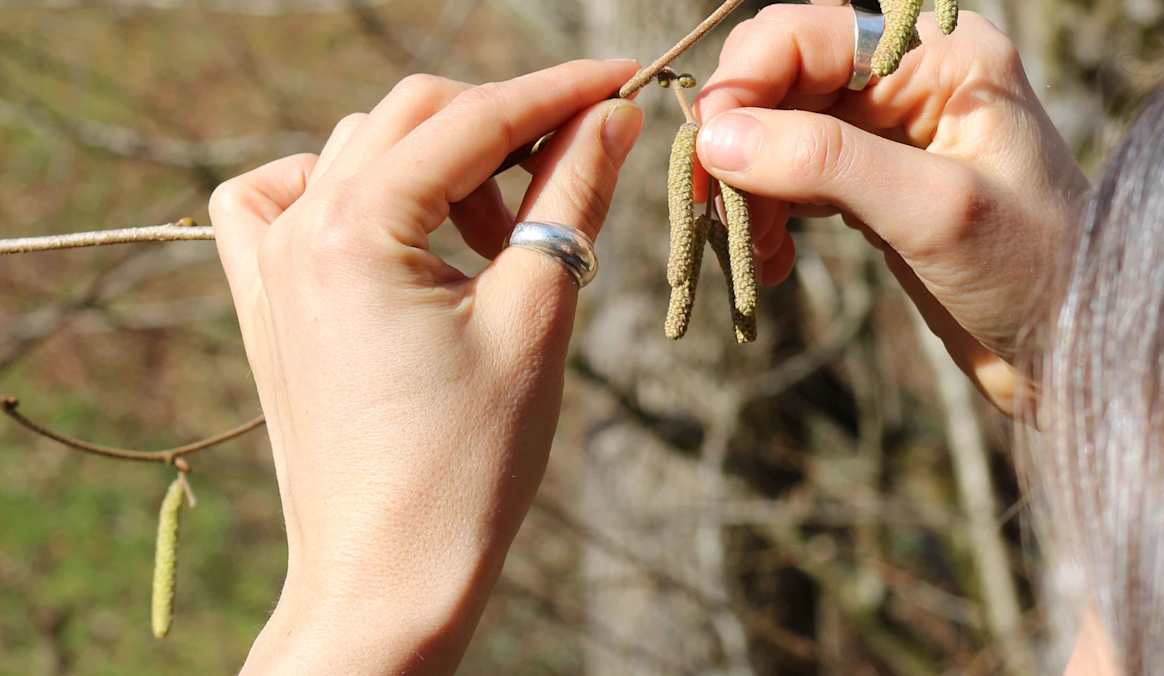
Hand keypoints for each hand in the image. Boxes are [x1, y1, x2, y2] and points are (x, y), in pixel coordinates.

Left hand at [209, 59, 642, 673]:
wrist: (389, 578)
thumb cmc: (469, 464)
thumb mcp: (535, 316)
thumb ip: (568, 198)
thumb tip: (607, 117)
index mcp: (355, 229)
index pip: (475, 119)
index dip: (559, 91)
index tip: (622, 79)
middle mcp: (296, 229)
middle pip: (413, 115)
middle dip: (504, 123)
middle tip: (576, 165)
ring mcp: (270, 265)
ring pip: (358, 149)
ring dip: (441, 163)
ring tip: (497, 238)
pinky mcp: (266, 303)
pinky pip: (277, 200)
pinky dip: (340, 186)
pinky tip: (392, 225)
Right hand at [694, 5, 1089, 413]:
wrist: (1069, 347)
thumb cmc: (1033, 271)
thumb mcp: (932, 210)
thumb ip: (824, 162)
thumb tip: (716, 139)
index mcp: (939, 55)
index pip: (808, 33)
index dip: (746, 82)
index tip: (707, 150)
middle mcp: (908, 78)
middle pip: (782, 80)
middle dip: (739, 141)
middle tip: (716, 209)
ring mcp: (888, 131)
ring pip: (777, 131)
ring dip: (749, 188)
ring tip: (754, 252)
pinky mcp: (872, 181)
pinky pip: (793, 177)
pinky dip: (769, 215)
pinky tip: (772, 262)